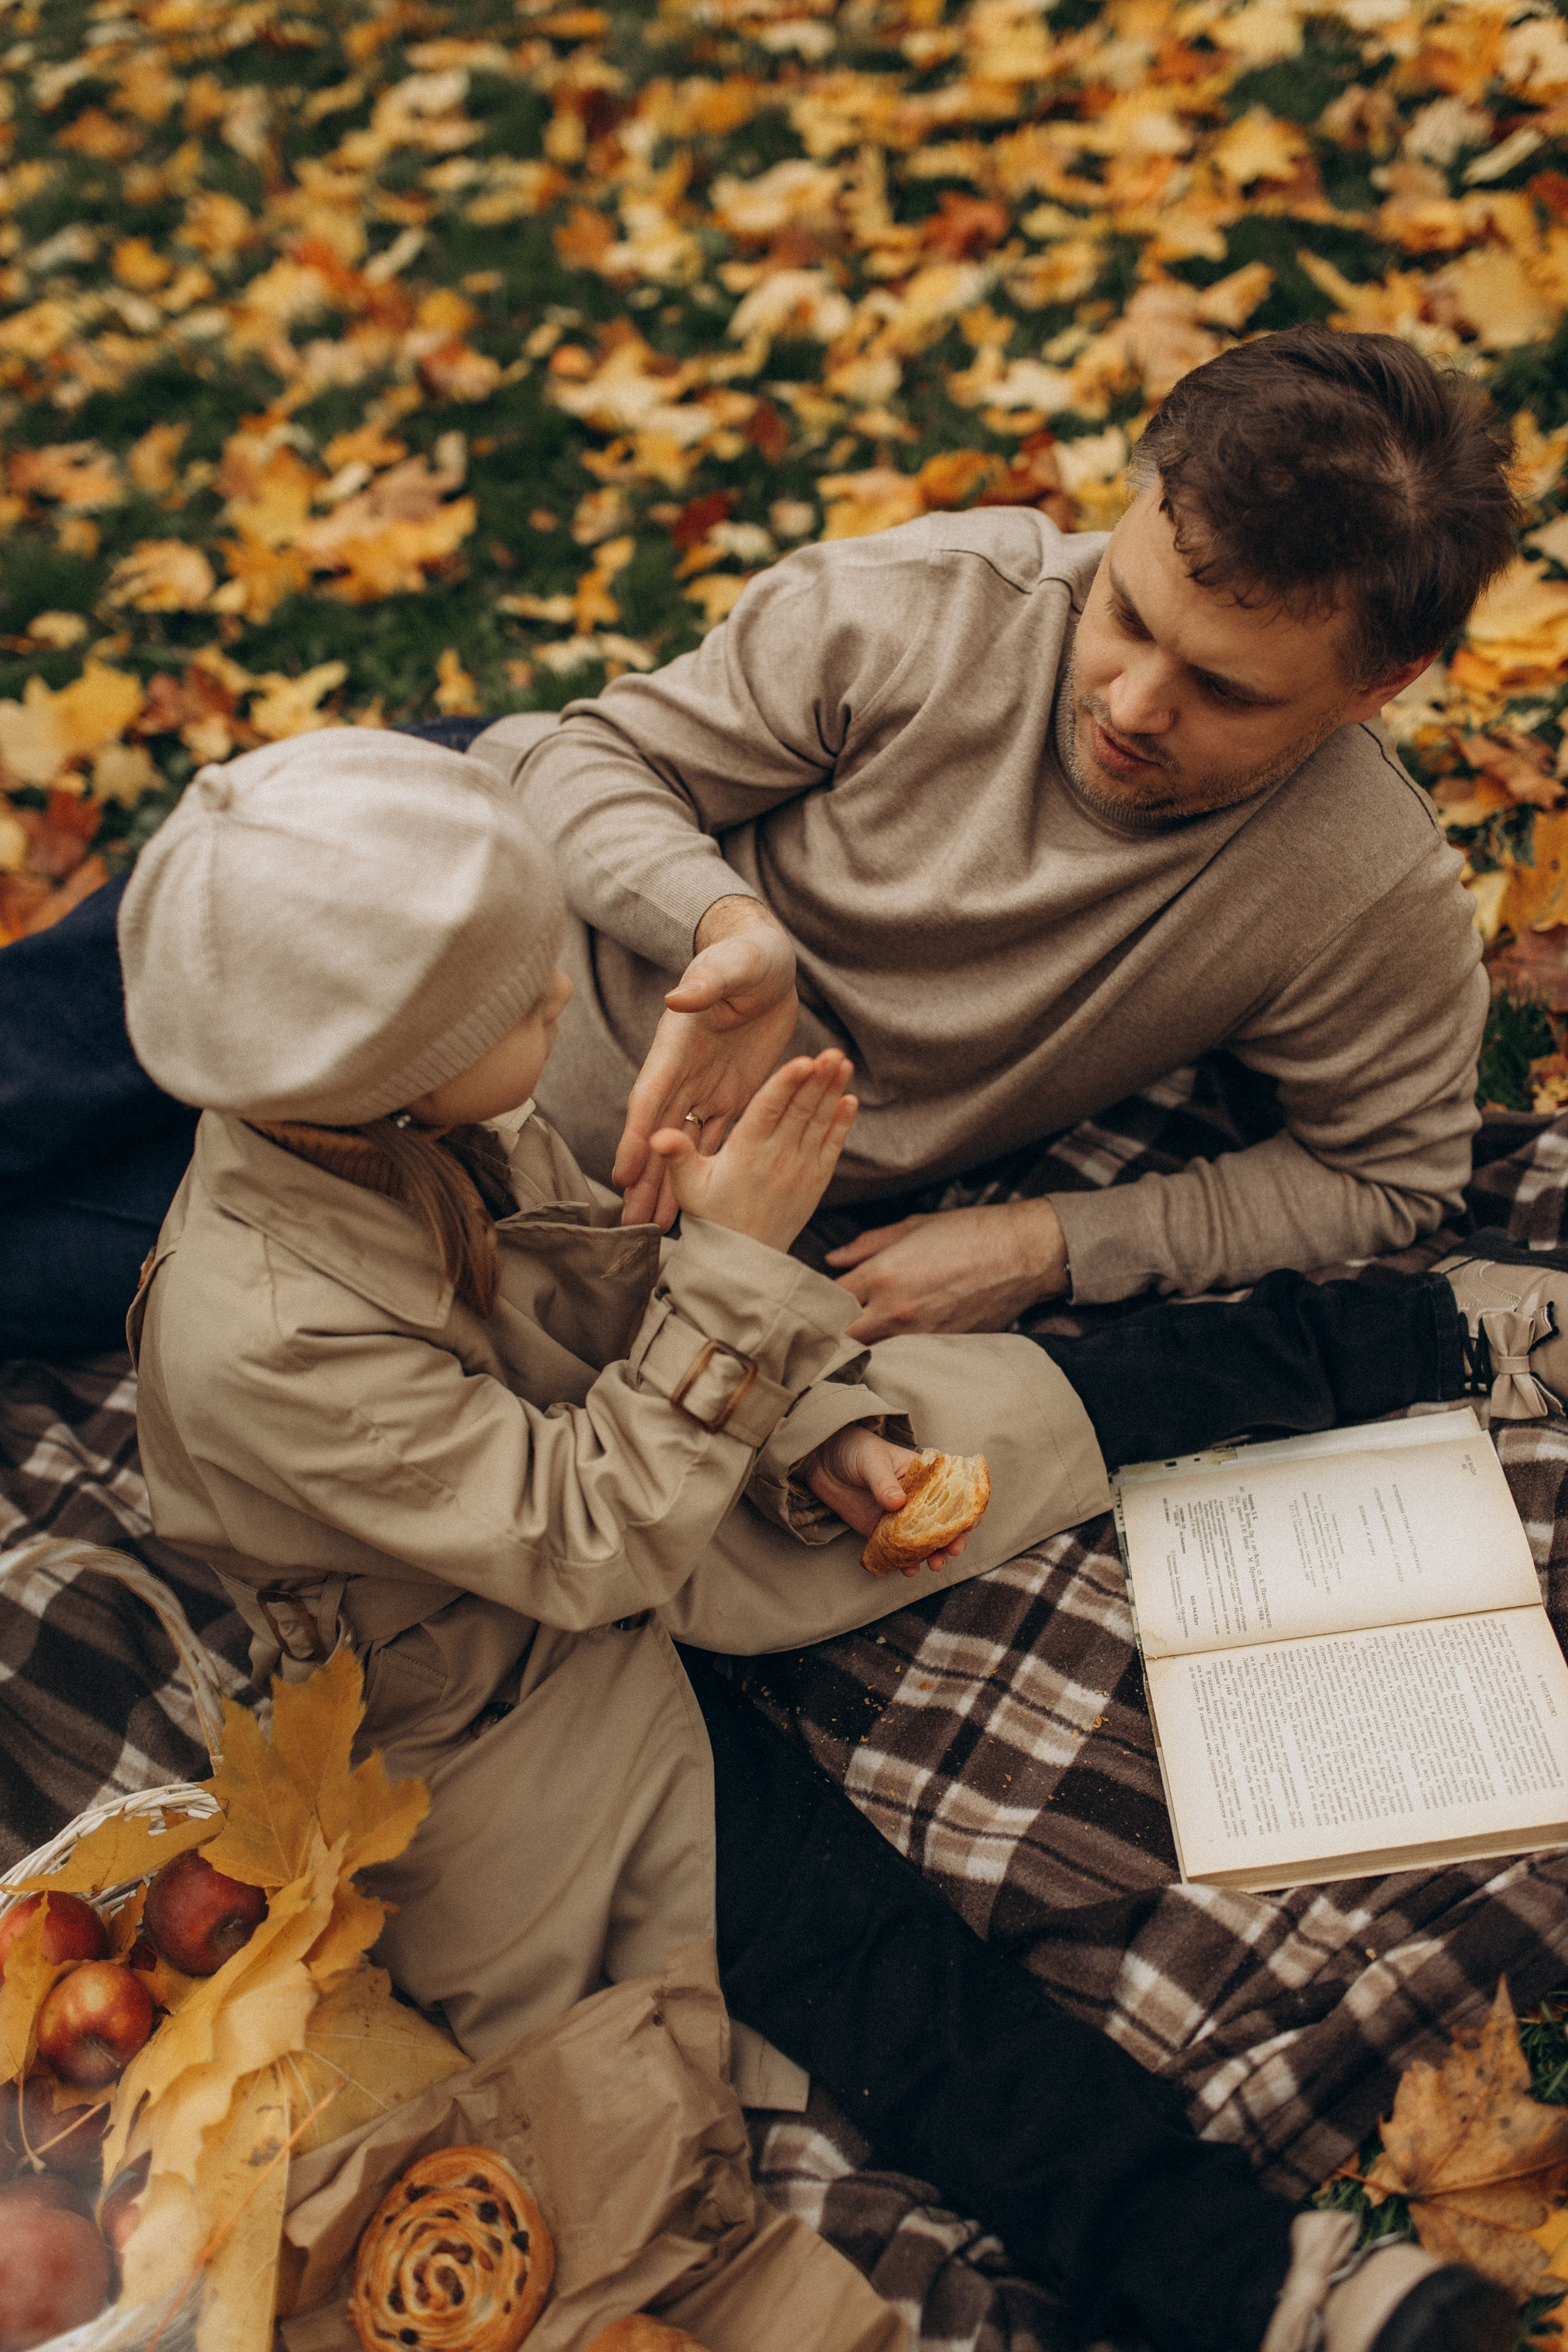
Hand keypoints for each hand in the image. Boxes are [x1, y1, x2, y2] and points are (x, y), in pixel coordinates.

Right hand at [616, 898, 799, 1229]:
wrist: (768, 959)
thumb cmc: (745, 956)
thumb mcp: (728, 966)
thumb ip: (706, 984)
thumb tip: (679, 997)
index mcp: (675, 1047)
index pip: (649, 1097)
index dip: (635, 1136)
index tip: (622, 1173)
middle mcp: (684, 1073)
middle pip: (660, 1134)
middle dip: (646, 1178)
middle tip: (633, 1222)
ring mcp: (707, 1086)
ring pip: (686, 1145)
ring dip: (672, 1184)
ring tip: (660, 1226)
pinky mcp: (735, 1093)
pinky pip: (720, 1139)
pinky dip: (709, 1168)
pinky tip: (700, 1200)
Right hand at [649, 1050, 856, 1252]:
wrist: (743, 1260)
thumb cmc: (712, 1217)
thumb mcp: (688, 1187)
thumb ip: (677, 1156)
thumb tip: (657, 1135)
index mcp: (745, 1153)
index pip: (768, 1111)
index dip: (786, 1084)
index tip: (804, 1060)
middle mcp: (777, 1159)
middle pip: (800, 1111)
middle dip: (818, 1079)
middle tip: (833, 1051)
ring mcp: (799, 1170)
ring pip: (819, 1123)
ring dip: (833, 1092)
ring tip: (843, 1063)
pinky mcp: (815, 1182)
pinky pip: (832, 1147)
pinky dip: (842, 1123)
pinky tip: (850, 1101)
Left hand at [801, 1425, 970, 1574]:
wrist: (823, 1460)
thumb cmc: (855, 1450)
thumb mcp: (872, 1461)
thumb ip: (884, 1482)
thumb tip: (898, 1503)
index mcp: (924, 1477)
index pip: (953, 1494)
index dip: (966, 1509)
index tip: (969, 1523)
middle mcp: (917, 1501)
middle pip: (943, 1523)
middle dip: (952, 1539)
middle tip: (953, 1550)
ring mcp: (900, 1518)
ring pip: (923, 1541)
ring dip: (932, 1555)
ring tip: (934, 1565)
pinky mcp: (881, 1532)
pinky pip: (897, 1551)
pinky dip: (904, 1562)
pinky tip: (907, 1570)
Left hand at [826, 1199, 1067, 1341]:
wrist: (1022, 1254)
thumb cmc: (968, 1231)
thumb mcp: (912, 1226)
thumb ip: (867, 1245)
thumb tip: (833, 1259)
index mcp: (883, 1275)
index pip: (827, 1301)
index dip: (814, 1304)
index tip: (809, 1304)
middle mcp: (895, 1311)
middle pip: (841, 1339)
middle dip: (827, 1336)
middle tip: (820, 1332)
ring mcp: (919, 1335)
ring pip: (869, 1355)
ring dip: (857, 1350)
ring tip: (848, 1344)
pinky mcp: (940, 1349)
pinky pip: (903, 1359)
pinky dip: (890, 1355)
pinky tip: (887, 1348)